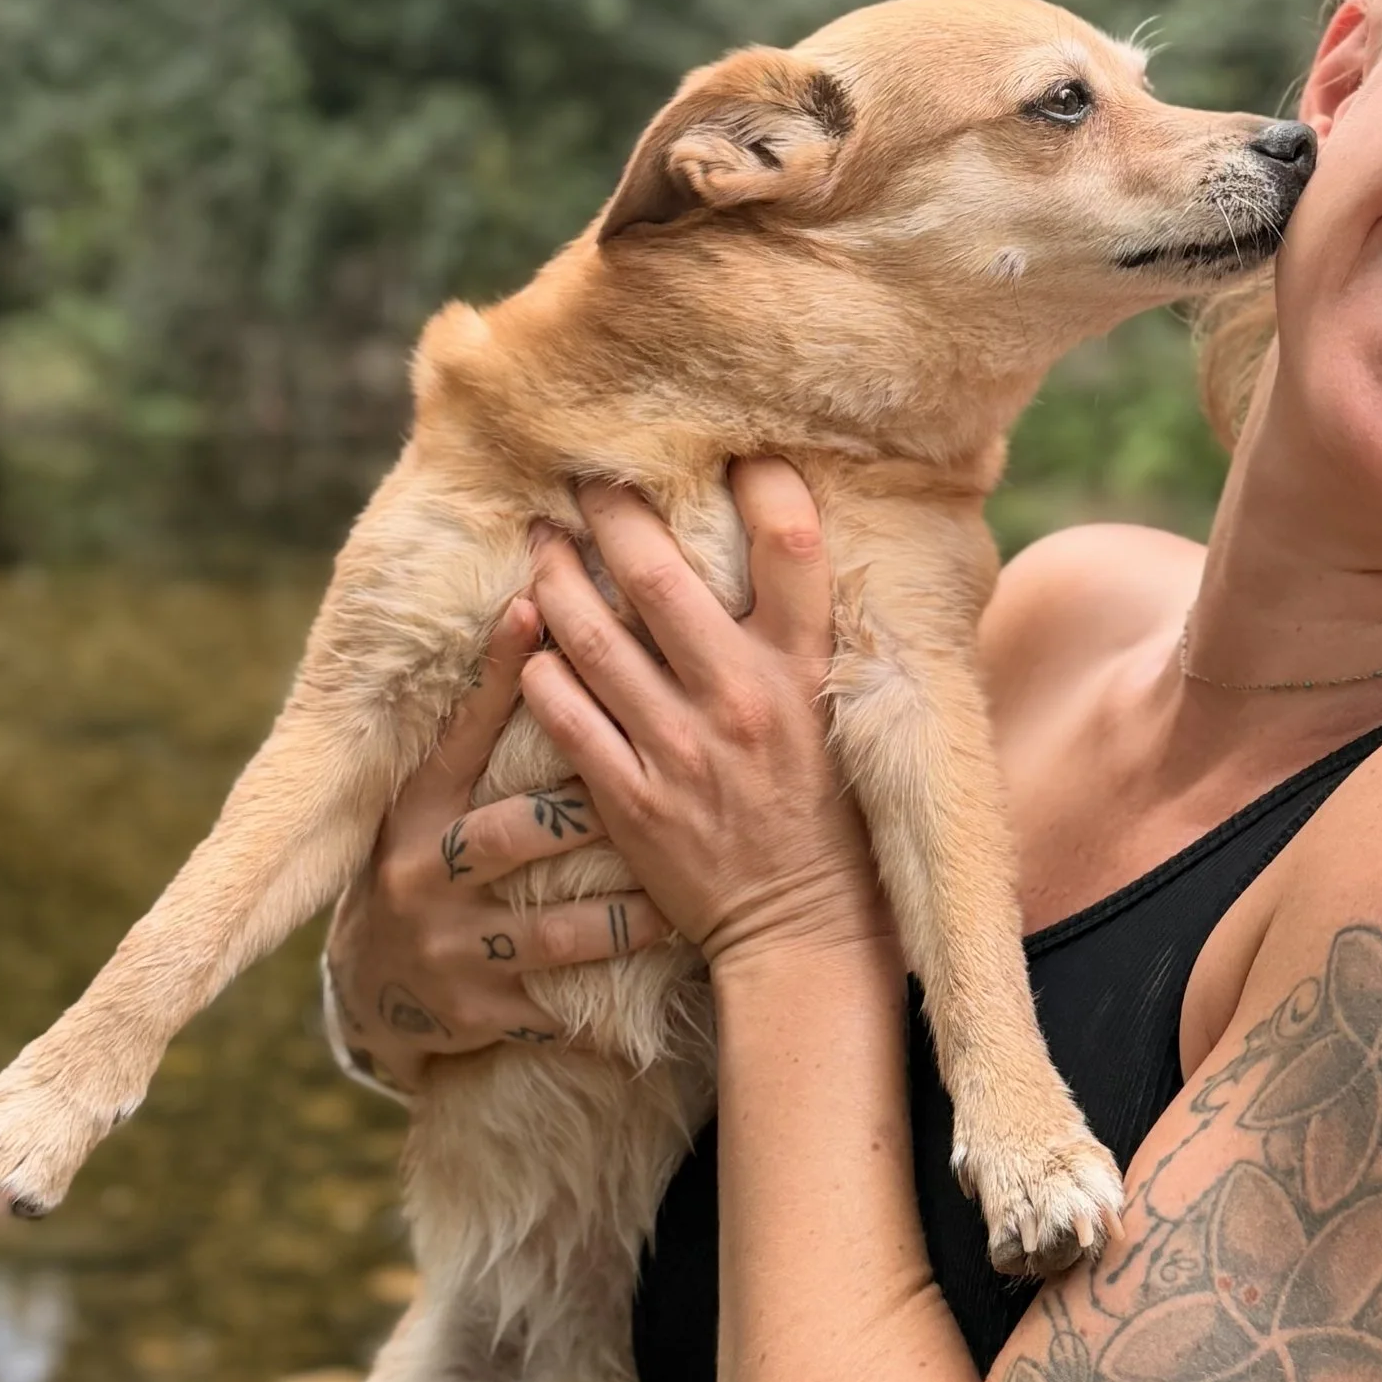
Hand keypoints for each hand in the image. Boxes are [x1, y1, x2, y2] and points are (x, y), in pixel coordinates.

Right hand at [324, 598, 673, 1088]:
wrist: (374, 987)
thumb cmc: (427, 856)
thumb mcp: (431, 792)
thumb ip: (481, 718)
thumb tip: (539, 603)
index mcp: (418, 808)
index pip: (463, 732)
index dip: (499, 672)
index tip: (539, 610)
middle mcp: (425, 873)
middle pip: (514, 834)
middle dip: (587, 814)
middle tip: (662, 787)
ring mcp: (454, 947)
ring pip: (554, 932)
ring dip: (624, 920)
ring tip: (684, 903)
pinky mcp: (480, 1012)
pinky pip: (556, 1013)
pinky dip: (605, 1016)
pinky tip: (658, 1004)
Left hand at [522, 462, 884, 968]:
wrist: (803, 931)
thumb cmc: (833, 814)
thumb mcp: (853, 715)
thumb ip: (826, 637)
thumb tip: (819, 548)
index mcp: (806, 669)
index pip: (791, 544)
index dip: (761, 481)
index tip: (731, 450)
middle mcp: (741, 697)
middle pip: (661, 574)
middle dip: (615, 511)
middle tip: (587, 476)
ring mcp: (679, 749)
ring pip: (593, 637)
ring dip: (556, 578)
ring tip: (540, 541)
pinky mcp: (630, 799)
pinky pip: (565, 716)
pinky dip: (539, 672)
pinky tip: (529, 646)